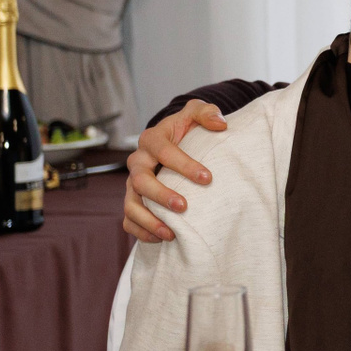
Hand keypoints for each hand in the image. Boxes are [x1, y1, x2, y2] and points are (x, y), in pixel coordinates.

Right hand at [122, 100, 226, 241]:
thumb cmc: (186, 128)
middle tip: (184, 207)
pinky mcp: (133, 200)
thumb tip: (221, 124)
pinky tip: (162, 238)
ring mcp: (132, 183)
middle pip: (139, 181)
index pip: (163, 152)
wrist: (172, 140)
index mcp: (151, 139)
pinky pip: (128, 220)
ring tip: (171, 233)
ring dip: (149, 220)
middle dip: (161, 195)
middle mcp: (137, 162)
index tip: (207, 178)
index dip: (184, 165)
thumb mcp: (196, 113)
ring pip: (130, 204)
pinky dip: (141, 231)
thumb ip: (207, 112)